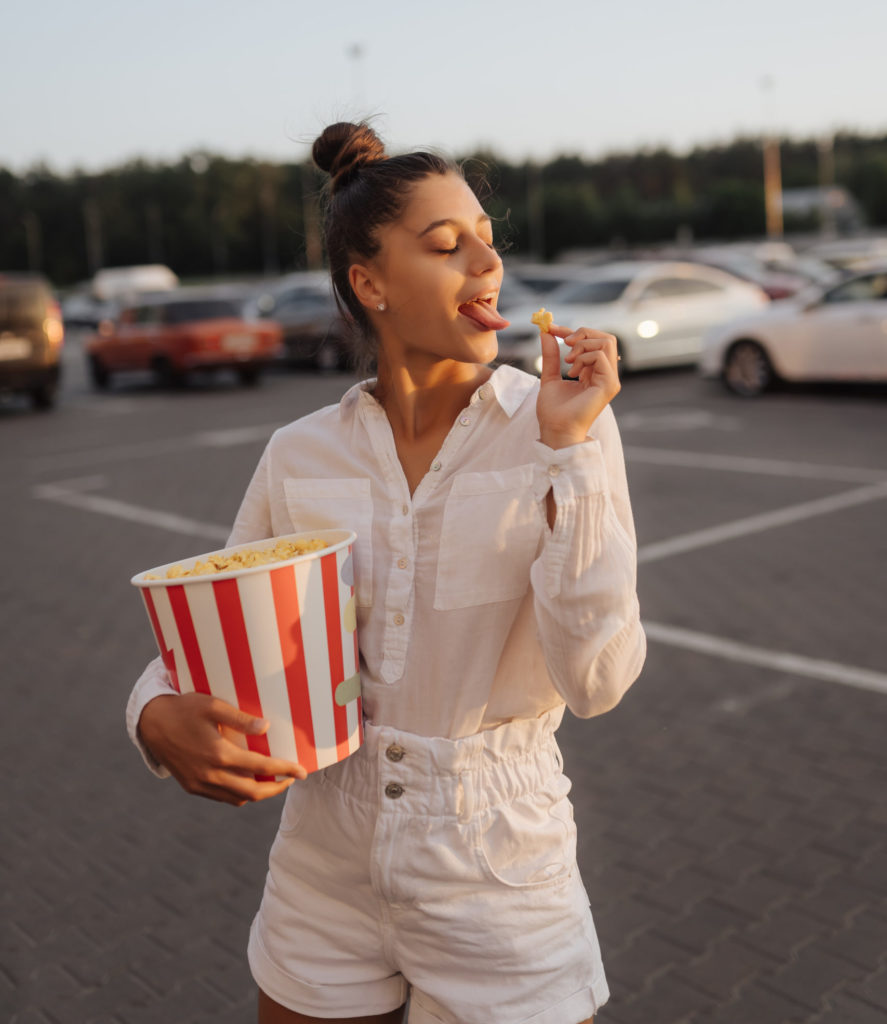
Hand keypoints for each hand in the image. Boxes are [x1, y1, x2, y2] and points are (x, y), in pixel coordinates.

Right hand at [138, 692, 306, 805]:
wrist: (151, 723)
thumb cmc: (184, 708)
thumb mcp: (212, 706)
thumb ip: (240, 719)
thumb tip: (266, 727)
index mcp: (218, 754)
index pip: (261, 767)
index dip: (285, 770)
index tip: (302, 771)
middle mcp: (210, 774)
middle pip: (253, 792)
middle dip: (276, 788)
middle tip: (291, 778)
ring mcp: (199, 783)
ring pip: (237, 798)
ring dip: (258, 792)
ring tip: (272, 779)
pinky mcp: (191, 786)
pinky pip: (221, 797)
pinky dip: (238, 794)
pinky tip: (247, 781)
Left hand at [536, 324, 620, 448]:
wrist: (556, 430)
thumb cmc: (553, 411)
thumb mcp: (550, 377)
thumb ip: (551, 356)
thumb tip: (546, 333)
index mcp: (594, 373)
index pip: (592, 342)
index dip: (573, 331)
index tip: (551, 328)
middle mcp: (605, 374)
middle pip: (606, 337)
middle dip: (582, 333)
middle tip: (565, 342)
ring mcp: (610, 379)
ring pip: (607, 342)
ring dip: (583, 345)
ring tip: (568, 362)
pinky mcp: (609, 384)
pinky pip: (600, 356)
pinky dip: (584, 357)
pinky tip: (573, 373)